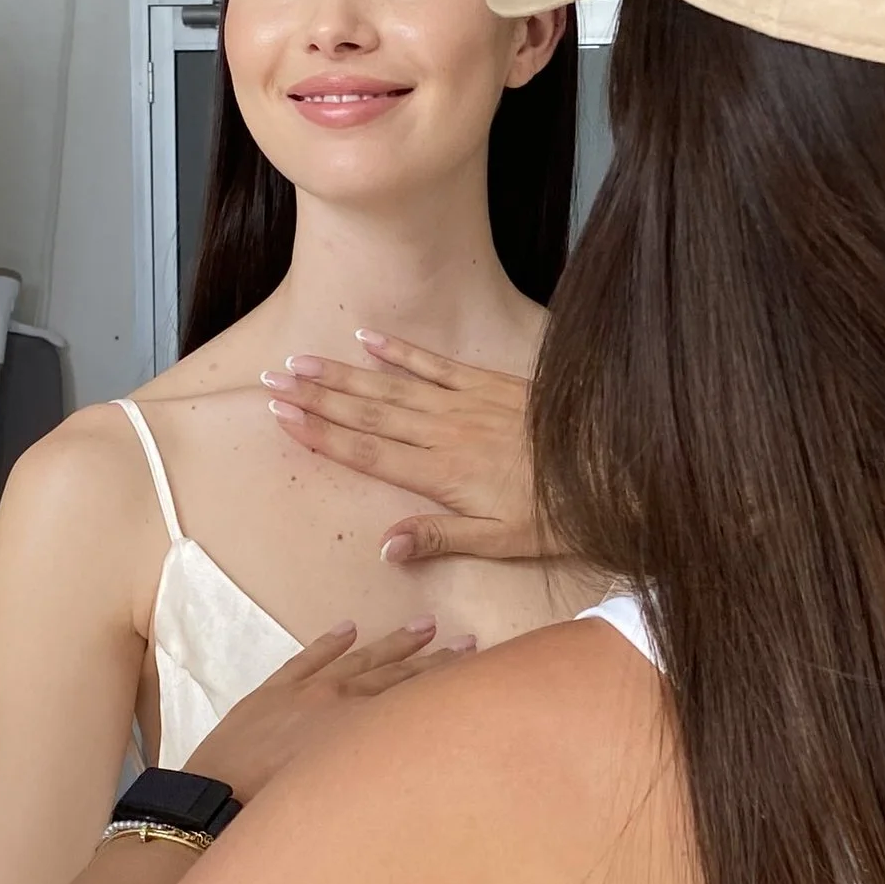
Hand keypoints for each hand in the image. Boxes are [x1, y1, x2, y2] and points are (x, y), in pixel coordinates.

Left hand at [190, 616, 462, 801]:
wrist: (217, 802)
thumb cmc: (281, 812)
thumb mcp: (343, 797)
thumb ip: (381, 778)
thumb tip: (417, 772)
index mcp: (359, 731)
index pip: (411, 701)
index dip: (445, 685)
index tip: (476, 670)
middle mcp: (340, 703)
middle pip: (394, 677)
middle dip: (432, 661)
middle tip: (467, 643)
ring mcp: (305, 692)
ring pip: (358, 661)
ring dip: (392, 644)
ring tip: (423, 626)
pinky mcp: (272, 692)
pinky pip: (308, 658)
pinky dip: (329, 642)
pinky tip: (349, 628)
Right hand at [265, 332, 544, 566]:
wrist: (612, 473)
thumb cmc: (555, 516)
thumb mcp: (499, 541)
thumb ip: (439, 538)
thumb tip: (384, 545)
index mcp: (442, 475)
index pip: (367, 452)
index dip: (321, 434)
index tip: (283, 416)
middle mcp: (444, 433)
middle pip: (367, 413)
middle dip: (316, 397)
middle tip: (272, 380)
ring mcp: (466, 404)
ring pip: (392, 386)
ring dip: (344, 373)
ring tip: (302, 361)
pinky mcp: (489, 384)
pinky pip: (436, 364)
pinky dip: (400, 350)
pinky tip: (368, 337)